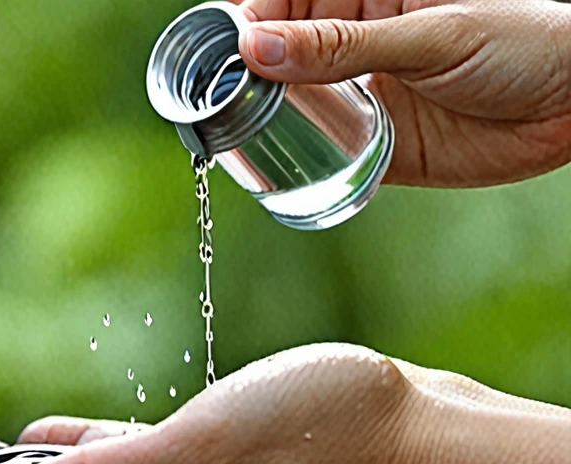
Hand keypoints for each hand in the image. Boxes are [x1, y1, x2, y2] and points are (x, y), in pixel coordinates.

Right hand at [237, 0, 570, 187]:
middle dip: (246, 73)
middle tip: (220, 97)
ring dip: (264, 119)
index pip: (286, 0)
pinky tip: (273, 167)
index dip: (249, 21)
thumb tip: (257, 47)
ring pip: (293, 105)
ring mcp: (365, 94)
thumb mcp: (429, 35)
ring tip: (237, 134)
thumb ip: (340, 44)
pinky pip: (323, 154)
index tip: (222, 49)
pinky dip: (296, 163)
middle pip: (279, 53)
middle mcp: (359, 41)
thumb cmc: (523, 38)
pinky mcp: (378, 146)